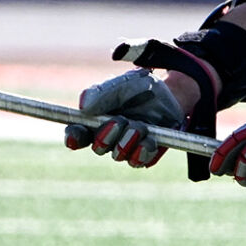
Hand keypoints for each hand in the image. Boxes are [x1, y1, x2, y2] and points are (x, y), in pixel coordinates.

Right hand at [65, 69, 185, 167]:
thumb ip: (102, 93)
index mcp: (95, 121)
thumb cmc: (140, 88)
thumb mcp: (122, 84)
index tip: (76, 137)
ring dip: (128, 140)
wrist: (171, 94)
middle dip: (107, 135)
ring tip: (140, 126)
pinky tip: (149, 140)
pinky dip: (143, 150)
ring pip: (119, 155)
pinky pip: (139, 161)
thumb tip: (84, 106)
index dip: (73, 138)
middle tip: (119, 121)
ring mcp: (127, 148)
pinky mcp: (145, 154)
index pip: (77, 134)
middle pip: (98, 147)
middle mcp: (108, 138)